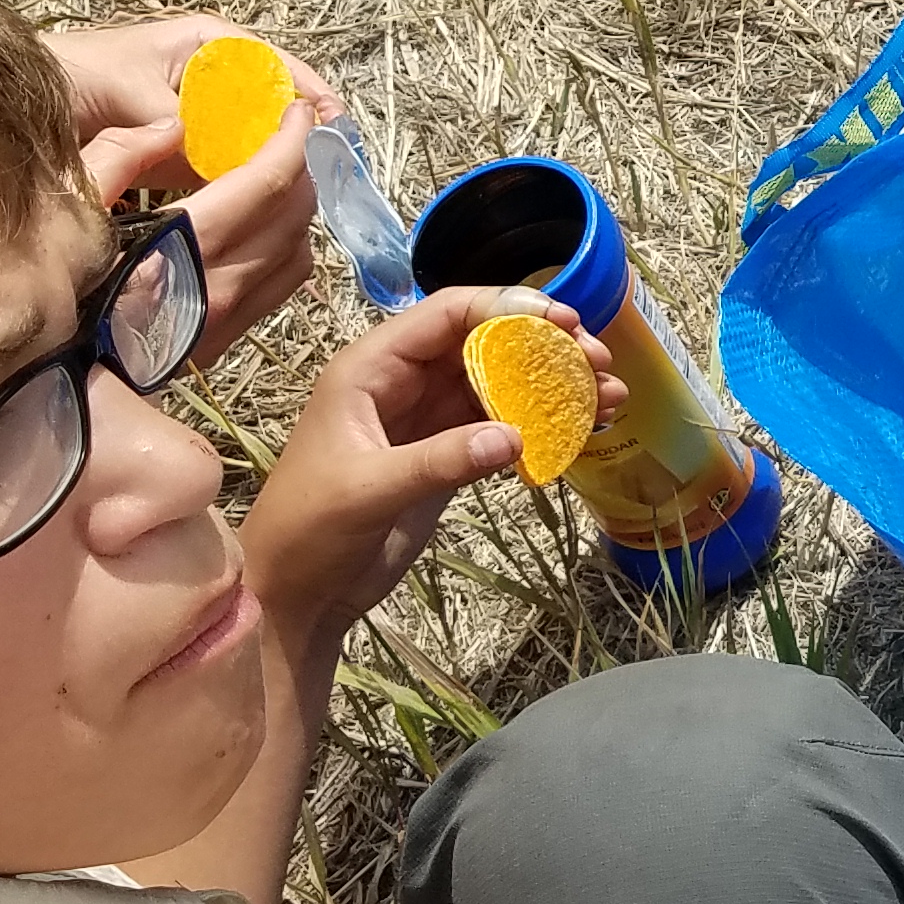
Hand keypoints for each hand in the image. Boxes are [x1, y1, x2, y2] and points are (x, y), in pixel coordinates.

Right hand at [51, 16, 341, 366]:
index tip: (299, 113)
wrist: (45, 378)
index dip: (294, 141)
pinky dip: (288, 250)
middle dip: (303, 170)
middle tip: (290, 141)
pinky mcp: (222, 342)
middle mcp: (220, 285)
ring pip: (299, 255)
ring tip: (281, 183)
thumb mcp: (67, 207)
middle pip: (295, 216)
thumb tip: (172, 128)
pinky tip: (264, 232)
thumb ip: (116, 157)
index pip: (268, 183)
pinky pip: (282, 289)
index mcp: (185, 244)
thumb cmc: (51, 285)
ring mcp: (227, 320)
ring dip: (299, 212)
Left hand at [241, 288, 625, 648]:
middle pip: (484, 343)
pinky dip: (541, 425)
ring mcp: (425, 420)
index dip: (507, 309)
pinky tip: (583, 430)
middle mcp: (402, 383)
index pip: (447, 315)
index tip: (565, 322)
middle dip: (545, 347)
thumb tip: (515, 437)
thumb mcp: (369, 492)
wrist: (294, 595)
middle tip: (600, 362)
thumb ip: (440, 461)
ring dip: (553, 386)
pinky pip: (500, 425)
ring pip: (499, 384)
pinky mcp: (444, 455)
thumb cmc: (309, 532)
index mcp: (371, 369)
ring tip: (609, 397)